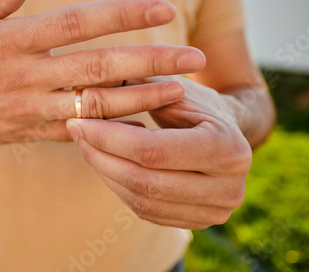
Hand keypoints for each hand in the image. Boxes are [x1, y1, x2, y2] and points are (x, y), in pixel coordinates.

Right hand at [0, 0, 205, 144]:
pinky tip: (141, 124)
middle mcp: (25, 75)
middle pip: (99, 66)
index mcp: (13, 39)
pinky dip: (110, 129)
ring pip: (94, 106)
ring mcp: (28, 109)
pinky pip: (76, 133)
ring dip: (141, 99)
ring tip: (180, 91)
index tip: (162, 9)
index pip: (79, 22)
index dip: (123, 14)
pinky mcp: (27, 133)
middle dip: (150, 60)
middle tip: (192, 56)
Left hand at [66, 76, 251, 228]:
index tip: (79, 122)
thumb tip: (86, 89)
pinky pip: (147, 211)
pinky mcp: (200, 221)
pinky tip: (108, 165)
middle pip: (144, 180)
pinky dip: (120, 188)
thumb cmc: (198, 105)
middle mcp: (228, 187)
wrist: (231, 133)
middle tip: (76, 135)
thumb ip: (138, 88)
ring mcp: (216, 210)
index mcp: (227, 147)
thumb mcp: (176, 87)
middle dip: (101, 157)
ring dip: (106, 174)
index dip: (108, 138)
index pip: (152, 150)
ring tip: (88, 147)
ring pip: (142, 200)